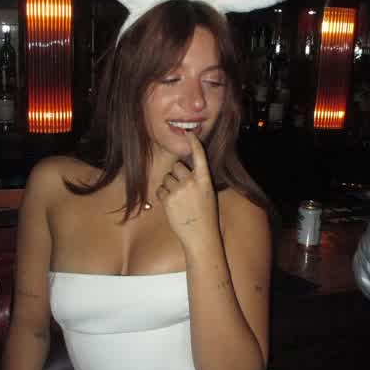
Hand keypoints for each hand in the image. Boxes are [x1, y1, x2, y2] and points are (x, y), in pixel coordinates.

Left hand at [156, 131, 219, 248]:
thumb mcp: (208, 194)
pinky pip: (160, 189)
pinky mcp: (168, 198)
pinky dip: (163, 196)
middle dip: (177, 175)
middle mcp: (192, 182)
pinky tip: (172, 206)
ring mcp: (179, 190)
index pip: (199, 156)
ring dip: (169, 186)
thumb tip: (184, 169)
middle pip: (177, 167)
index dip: (194, 144)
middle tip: (183, 190)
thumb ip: (198, 180)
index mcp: (205, 180)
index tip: (189, 133)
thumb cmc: (205, 216)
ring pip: (167, 178)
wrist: (201, 237)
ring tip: (179, 201)